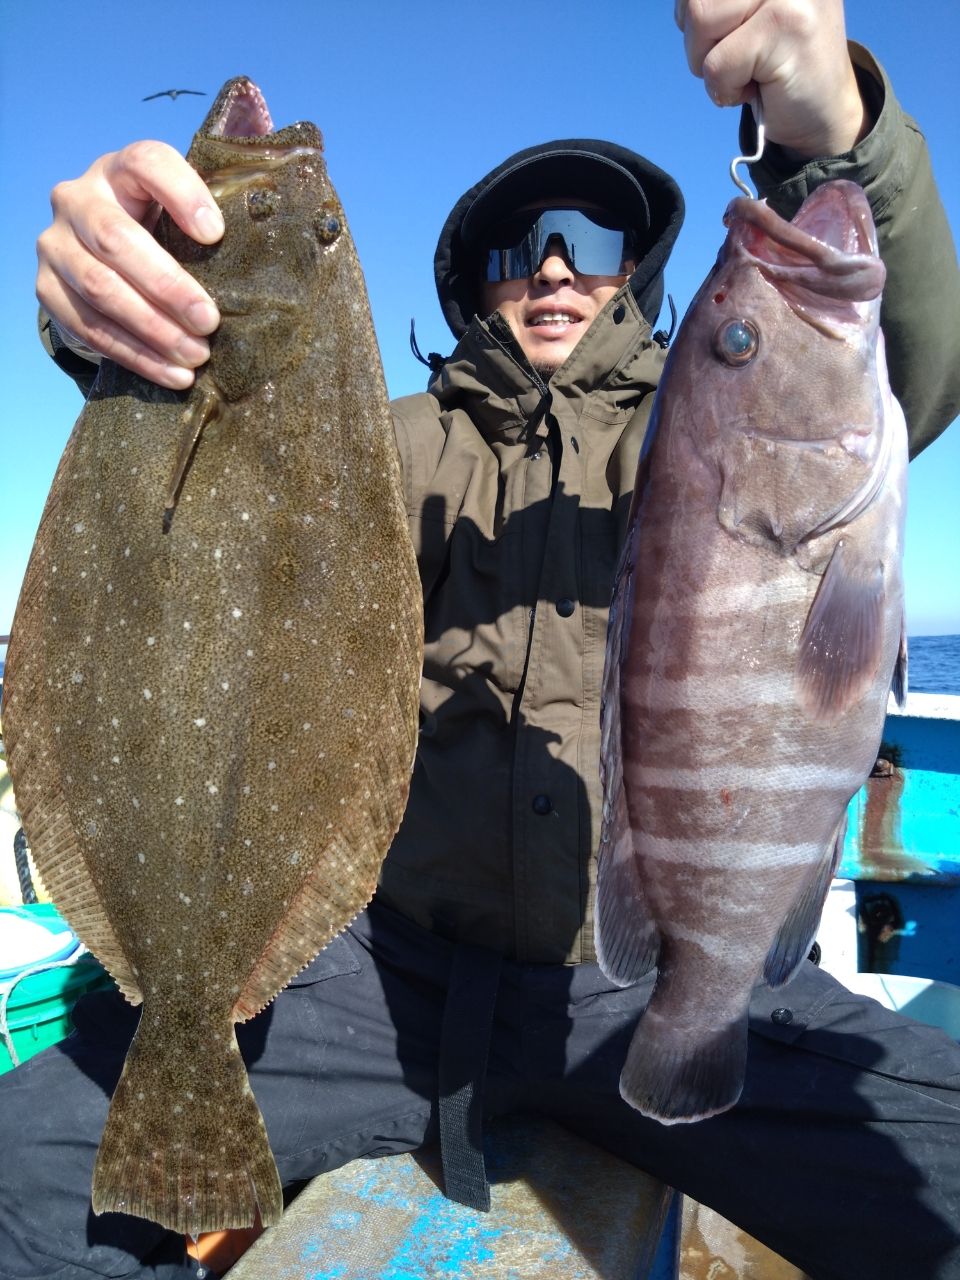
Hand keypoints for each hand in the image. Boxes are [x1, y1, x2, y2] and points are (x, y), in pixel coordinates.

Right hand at [36, 142, 224, 388]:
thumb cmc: (162, 236)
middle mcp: (78, 199)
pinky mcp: (48, 290)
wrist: (102, 263)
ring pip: (100, 288)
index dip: (181, 194)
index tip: (216, 234)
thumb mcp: (182, 214)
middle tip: (210, 322)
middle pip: (115, 239)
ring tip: (196, 355)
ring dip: (153, 330)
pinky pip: (90, 328)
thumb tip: (264, 172)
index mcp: (120, 170)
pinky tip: (173, 374)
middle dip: (168, 286)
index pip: (146, 163)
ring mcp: (56, 245)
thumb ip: (213, 202)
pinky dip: (136, 355)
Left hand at [675, 0, 866, 157]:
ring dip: (712, 63)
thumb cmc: (776, 64)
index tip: (724, 34)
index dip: (693, 14)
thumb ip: (717, 0)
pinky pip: (717, 64)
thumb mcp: (742, 16)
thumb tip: (685, 1)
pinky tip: (758, 87)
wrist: (825, 113)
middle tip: (738, 58)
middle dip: (700, 42)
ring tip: (748, 69)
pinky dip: (726, 90)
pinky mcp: (788, 25)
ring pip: (700, 21)